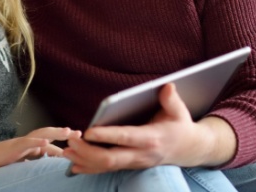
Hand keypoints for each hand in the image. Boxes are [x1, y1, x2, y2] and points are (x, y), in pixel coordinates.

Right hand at [0, 127, 80, 169]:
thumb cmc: (1, 161)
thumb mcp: (21, 163)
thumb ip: (33, 162)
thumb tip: (45, 166)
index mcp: (31, 146)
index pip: (50, 142)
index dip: (63, 142)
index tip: (78, 143)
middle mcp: (28, 141)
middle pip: (49, 133)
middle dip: (64, 133)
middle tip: (79, 133)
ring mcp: (22, 142)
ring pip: (41, 133)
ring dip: (55, 132)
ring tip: (67, 131)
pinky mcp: (14, 146)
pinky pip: (26, 142)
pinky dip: (36, 141)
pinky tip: (46, 142)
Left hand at [63, 83, 235, 173]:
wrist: (189, 149)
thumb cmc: (180, 126)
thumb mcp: (179, 111)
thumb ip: (171, 99)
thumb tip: (166, 86)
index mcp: (152, 139)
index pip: (126, 138)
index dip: (106, 136)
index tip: (88, 131)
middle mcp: (141, 154)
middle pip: (110, 158)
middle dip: (87, 151)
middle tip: (69, 141)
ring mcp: (134, 163)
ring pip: (106, 166)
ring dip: (84, 160)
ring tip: (66, 150)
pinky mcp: (129, 166)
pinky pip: (106, 170)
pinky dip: (89, 168)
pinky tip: (74, 165)